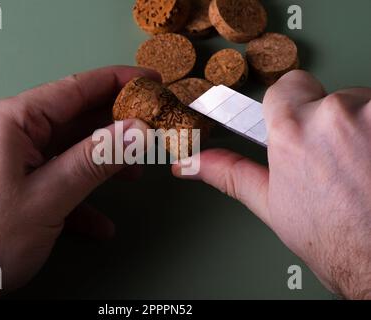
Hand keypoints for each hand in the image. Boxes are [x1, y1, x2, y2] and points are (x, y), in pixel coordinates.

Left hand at [0, 66, 158, 297]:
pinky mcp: (7, 177)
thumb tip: (136, 130)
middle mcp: (5, 129)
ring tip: (132, 174)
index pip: (75, 88)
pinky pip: (49, 174)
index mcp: (9, 120)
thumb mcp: (49, 197)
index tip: (149, 80)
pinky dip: (75, 191)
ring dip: (99, 162)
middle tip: (150, 131)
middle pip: (72, 118)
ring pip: (64, 148)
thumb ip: (96, 159)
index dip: (118, 81)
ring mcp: (5, 154)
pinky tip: (98, 220)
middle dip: (114, 128)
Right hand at [173, 70, 370, 298]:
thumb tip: (193, 163)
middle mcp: (336, 114)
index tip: (298, 120)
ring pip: (364, 107)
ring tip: (363, 168)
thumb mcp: (273, 206)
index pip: (287, 87)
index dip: (292, 106)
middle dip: (330, 124)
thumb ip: (231, 173)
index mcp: (292, 131)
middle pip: (330, 99)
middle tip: (335, 162)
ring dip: (363, 129)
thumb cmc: (336, 242)